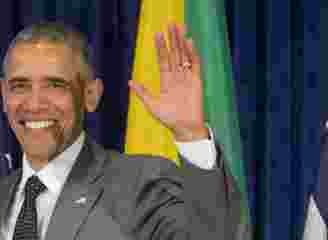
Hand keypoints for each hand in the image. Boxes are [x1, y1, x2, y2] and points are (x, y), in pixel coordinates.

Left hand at [129, 23, 207, 141]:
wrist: (185, 128)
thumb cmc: (168, 119)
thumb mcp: (152, 105)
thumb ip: (142, 92)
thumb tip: (130, 82)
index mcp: (166, 81)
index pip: (163, 60)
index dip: (160, 47)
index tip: (157, 35)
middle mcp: (177, 77)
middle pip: (174, 54)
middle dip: (172, 39)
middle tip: (170, 23)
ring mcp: (187, 78)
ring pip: (184, 56)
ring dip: (181, 42)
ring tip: (179, 28)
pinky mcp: (197, 81)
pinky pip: (195, 64)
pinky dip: (192, 54)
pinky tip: (189, 42)